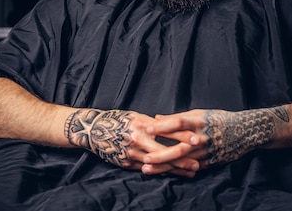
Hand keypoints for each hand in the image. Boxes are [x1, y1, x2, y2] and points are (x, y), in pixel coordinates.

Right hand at [64, 109, 199, 176]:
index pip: (166, 130)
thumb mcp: (136, 117)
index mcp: (142, 124)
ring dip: (176, 168)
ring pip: (158, 163)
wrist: (93, 130)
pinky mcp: (127, 163)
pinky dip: (162, 172)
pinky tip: (174, 174)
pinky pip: (148, 169)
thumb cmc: (118, 120)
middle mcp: (138, 139)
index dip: (183, 135)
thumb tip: (171, 126)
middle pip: (165, 150)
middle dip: (182, 158)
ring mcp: (132, 153)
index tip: (197, 138)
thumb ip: (153, 123)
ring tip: (191, 171)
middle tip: (198, 162)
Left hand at [144, 108, 288, 171]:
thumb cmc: (218, 119)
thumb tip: (156, 117)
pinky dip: (174, 171)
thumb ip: (177, 117)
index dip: (163, 126)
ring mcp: (206, 152)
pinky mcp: (208, 162)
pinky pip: (189, 168)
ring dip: (163, 166)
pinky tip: (161, 174)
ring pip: (181, 161)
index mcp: (199, 121)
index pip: (178, 123)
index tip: (147, 127)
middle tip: (144, 157)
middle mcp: (202, 138)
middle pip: (178, 147)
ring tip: (146, 169)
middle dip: (160, 154)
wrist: (245, 132)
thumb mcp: (199, 114)